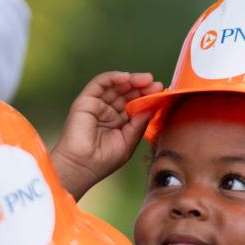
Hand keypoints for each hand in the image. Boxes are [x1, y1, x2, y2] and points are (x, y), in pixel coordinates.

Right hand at [52, 71, 162, 198]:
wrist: (82, 166)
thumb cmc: (104, 160)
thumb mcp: (128, 141)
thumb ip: (139, 123)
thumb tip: (151, 106)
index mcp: (119, 123)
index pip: (135, 105)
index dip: (148, 98)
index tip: (161, 93)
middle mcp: (108, 112)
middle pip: (127, 93)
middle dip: (143, 87)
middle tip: (156, 84)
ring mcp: (97, 106)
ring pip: (116, 86)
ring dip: (132, 80)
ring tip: (147, 79)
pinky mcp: (85, 101)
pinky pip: (100, 84)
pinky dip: (113, 78)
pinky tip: (127, 78)